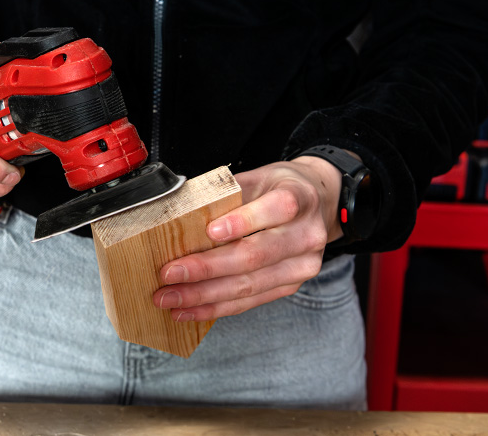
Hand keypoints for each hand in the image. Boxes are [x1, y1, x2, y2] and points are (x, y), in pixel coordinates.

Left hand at [152, 156, 346, 320]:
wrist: (318, 203)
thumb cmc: (280, 187)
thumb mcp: (259, 177)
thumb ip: (228, 194)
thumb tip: (182, 214)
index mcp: (299, 198)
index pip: (276, 209)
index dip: (243, 221)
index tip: (210, 231)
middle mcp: (306, 234)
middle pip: (255, 255)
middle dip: (207, 268)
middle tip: (169, 274)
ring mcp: (302, 265)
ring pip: (250, 284)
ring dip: (205, 295)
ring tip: (171, 298)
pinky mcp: (292, 286)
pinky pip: (251, 300)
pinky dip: (217, 307)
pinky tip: (191, 310)